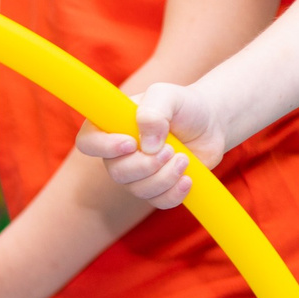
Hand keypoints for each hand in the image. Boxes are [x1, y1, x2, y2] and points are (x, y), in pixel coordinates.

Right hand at [75, 82, 224, 209]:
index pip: (88, 142)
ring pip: (138, 190)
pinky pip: (158, 201)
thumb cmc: (184, 106)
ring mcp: (136, 174)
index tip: (131, 143)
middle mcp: (118, 154)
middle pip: (116, 172)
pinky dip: (175, 192)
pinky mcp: (156, 189)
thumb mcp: (168, 96)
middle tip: (170, 149)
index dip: (103, 147)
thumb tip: (147, 145)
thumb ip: (153, 112)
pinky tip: (188, 177)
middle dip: (147, 165)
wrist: (210, 123)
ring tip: (184, 158)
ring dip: (166, 176)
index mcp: (112, 127)